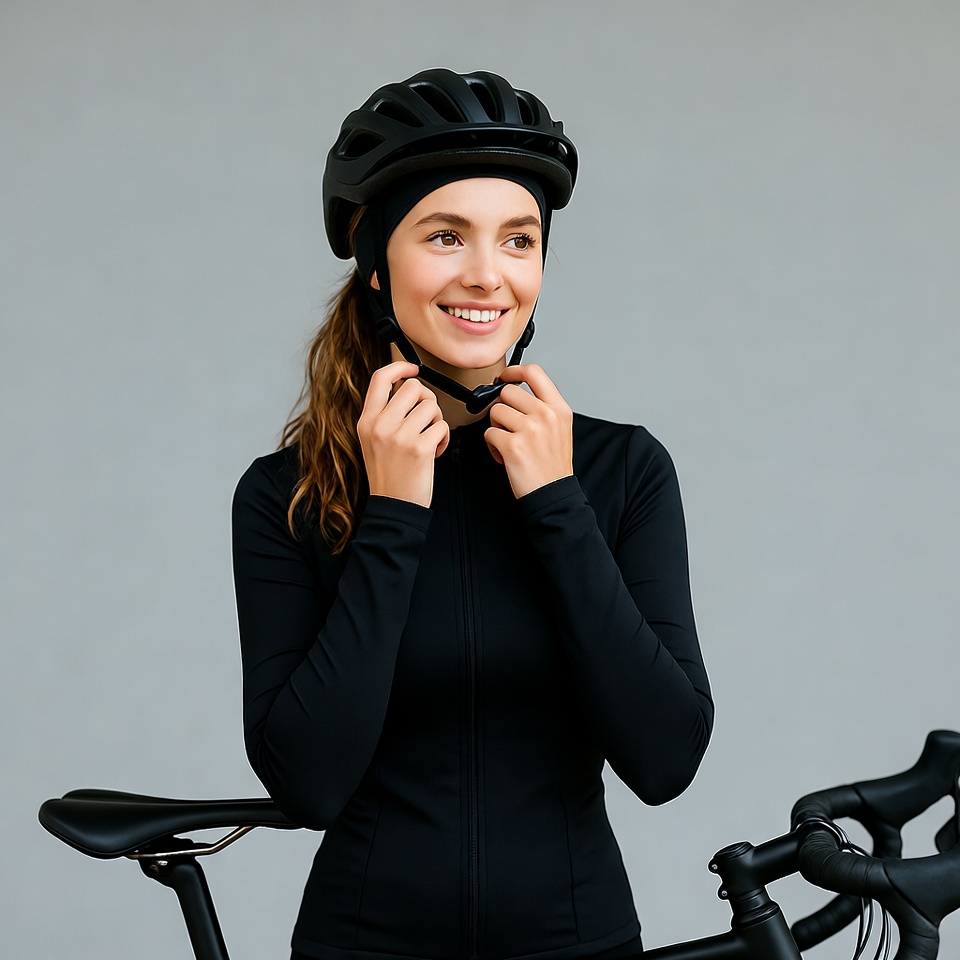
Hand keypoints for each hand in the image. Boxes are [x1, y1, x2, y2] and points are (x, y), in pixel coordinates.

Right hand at [357, 361, 449, 506]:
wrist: (393, 506)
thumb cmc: (388, 474)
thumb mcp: (373, 440)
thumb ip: (384, 414)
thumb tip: (408, 388)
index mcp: (367, 421)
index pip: (380, 378)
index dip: (400, 367)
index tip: (413, 369)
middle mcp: (380, 425)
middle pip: (413, 387)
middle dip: (427, 400)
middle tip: (426, 418)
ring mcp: (399, 436)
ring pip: (431, 406)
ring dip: (437, 420)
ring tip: (429, 438)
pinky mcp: (419, 448)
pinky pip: (442, 427)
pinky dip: (443, 439)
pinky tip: (434, 451)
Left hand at [485, 364, 573, 498]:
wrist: (553, 494)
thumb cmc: (553, 465)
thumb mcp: (560, 429)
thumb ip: (542, 407)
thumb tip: (515, 391)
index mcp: (559, 408)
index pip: (534, 373)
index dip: (514, 370)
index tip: (505, 377)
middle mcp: (546, 415)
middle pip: (507, 392)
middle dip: (502, 408)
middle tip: (508, 426)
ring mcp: (529, 429)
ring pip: (495, 412)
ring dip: (496, 428)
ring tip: (509, 443)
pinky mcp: (512, 445)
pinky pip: (489, 433)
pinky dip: (492, 446)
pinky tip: (505, 455)